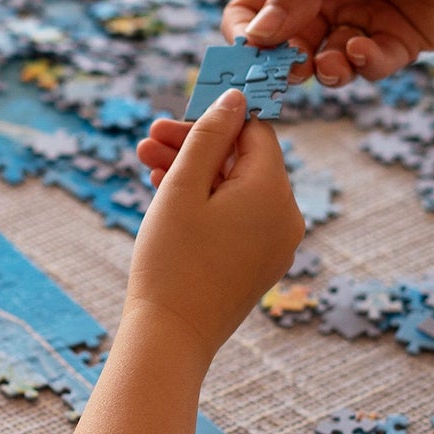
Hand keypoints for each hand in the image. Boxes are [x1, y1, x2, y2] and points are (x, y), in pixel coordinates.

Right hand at [130, 89, 302, 362]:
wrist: (171, 337)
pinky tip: (168, 200)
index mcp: (273, 192)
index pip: (253, 132)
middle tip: (147, 141)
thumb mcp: (182, 187)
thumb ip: (209, 136)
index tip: (171, 120)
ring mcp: (276, 245)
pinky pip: (239, 220)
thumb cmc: (171, 260)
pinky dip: (208, 205)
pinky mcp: (260, 265)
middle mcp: (287, 217)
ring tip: (146, 167)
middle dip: (195, 148)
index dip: (211, 120)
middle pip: (244, 161)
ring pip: (237, 191)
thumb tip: (236, 97)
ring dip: (195, 175)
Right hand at [222, 0, 433, 83]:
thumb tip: (255, 36)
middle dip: (281, 65)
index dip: (243, 34)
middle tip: (289, 71)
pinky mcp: (395, 42)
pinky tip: (363, 49)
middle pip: (281, 48)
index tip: (250, 51)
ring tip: (329, 65)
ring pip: (322, 65)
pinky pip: (366, 67)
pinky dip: (360, 65)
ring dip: (321, 71)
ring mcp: (358, 22)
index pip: (250, 10)